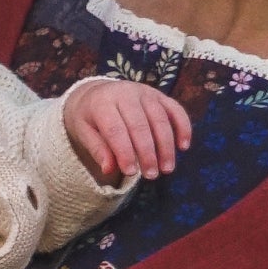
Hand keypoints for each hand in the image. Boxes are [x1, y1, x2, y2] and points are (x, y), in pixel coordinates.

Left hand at [62, 79, 191, 181]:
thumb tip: (109, 169)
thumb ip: (97, 149)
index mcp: (102, 103)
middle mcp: (125, 93)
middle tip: (151, 175)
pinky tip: (183, 146)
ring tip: (167, 168)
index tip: (130, 173)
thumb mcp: (84, 131)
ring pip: (160, 119)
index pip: (115, 130)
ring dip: (166, 145)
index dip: (124, 152)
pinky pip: (175, 109)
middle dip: (147, 152)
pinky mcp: (160, 95)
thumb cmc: (91, 117)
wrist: (98, 92)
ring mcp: (145, 92)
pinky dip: (183, 127)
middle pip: (140, 125)